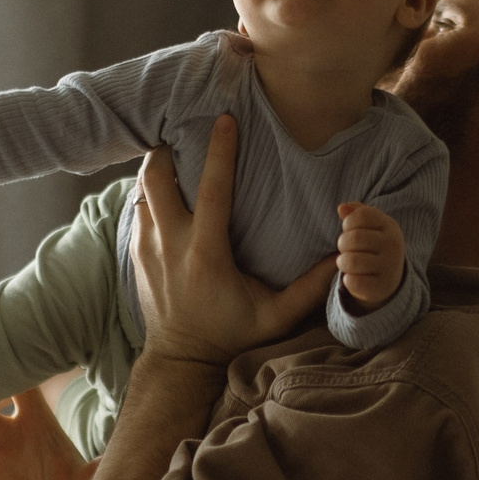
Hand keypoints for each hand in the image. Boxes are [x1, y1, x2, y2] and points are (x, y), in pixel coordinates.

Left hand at [131, 118, 335, 364]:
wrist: (183, 360)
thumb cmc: (232, 334)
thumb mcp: (276, 317)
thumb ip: (309, 288)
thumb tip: (342, 257)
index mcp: (206, 253)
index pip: (212, 188)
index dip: (218, 150)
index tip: (225, 119)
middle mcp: (171, 244)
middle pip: (157, 177)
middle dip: (168, 149)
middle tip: (185, 131)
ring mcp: (147, 247)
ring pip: (142, 189)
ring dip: (157, 168)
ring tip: (176, 152)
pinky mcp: (136, 253)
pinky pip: (139, 208)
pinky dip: (150, 192)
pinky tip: (167, 187)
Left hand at [335, 201, 403, 312]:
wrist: (389, 278)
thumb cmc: (373, 246)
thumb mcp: (370, 226)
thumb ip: (356, 212)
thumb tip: (341, 208)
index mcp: (390, 226)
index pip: (362, 216)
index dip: (348, 223)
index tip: (350, 230)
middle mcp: (393, 245)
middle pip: (353, 238)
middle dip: (342, 243)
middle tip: (346, 249)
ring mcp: (389, 267)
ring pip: (351, 261)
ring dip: (342, 262)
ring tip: (346, 263)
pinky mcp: (381, 287)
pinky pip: (353, 282)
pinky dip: (347, 280)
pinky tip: (353, 278)